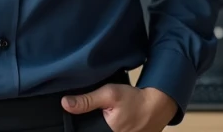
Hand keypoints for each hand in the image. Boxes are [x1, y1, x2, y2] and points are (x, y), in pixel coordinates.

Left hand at [62, 84, 178, 131]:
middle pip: (92, 130)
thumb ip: (87, 100)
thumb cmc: (134, 100)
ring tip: (102, 116)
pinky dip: (105, 126)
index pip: (84, 130)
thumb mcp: (109, 95)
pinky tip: (107, 120)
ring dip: (98, 125)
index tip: (83, 117)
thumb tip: (65, 104)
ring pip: (100, 130)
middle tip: (96, 113)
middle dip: (89, 124)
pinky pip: (109, 130)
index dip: (81, 125)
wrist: (157, 105)